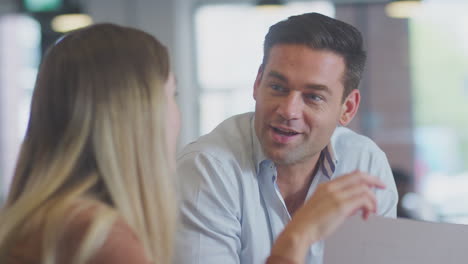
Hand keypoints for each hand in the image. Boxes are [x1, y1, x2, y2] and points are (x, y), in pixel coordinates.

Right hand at [268, 171, 384, 263]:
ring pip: (364, 189)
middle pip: (359, 176)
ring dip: (372, 200)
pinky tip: (366, 216)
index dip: (366, 177)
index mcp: (326, 186)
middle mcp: (332, 187)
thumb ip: (340, 202)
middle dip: (374, 180)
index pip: (351, 175)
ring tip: (371, 212)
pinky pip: (363, 200)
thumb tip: (357, 205)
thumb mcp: (324, 207)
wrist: (300, 230)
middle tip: (384, 187)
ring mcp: (336, 195)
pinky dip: (370, 207)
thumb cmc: (310, 222)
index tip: (375, 183)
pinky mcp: (341, 205)